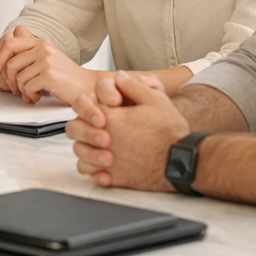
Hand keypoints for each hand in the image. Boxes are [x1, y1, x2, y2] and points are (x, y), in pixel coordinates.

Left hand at [0, 25, 94, 103]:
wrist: (88, 86)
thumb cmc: (66, 76)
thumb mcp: (47, 57)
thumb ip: (30, 50)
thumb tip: (9, 42)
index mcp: (40, 42)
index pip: (10, 43)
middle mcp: (43, 48)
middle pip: (10, 63)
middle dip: (8, 79)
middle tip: (14, 88)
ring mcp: (46, 61)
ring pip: (18, 78)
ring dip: (22, 90)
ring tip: (31, 93)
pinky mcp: (49, 76)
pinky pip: (27, 88)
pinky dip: (30, 96)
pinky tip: (38, 97)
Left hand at [66, 71, 185, 189]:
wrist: (182, 160)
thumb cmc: (170, 131)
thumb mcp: (156, 99)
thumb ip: (133, 86)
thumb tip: (119, 77)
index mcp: (111, 117)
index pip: (82, 103)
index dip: (88, 103)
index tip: (102, 107)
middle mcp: (104, 138)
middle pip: (74, 129)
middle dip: (82, 125)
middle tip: (97, 127)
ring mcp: (107, 160)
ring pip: (79, 153)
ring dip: (86, 147)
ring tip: (100, 145)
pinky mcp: (114, 177)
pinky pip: (91, 173)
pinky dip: (93, 169)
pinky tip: (105, 165)